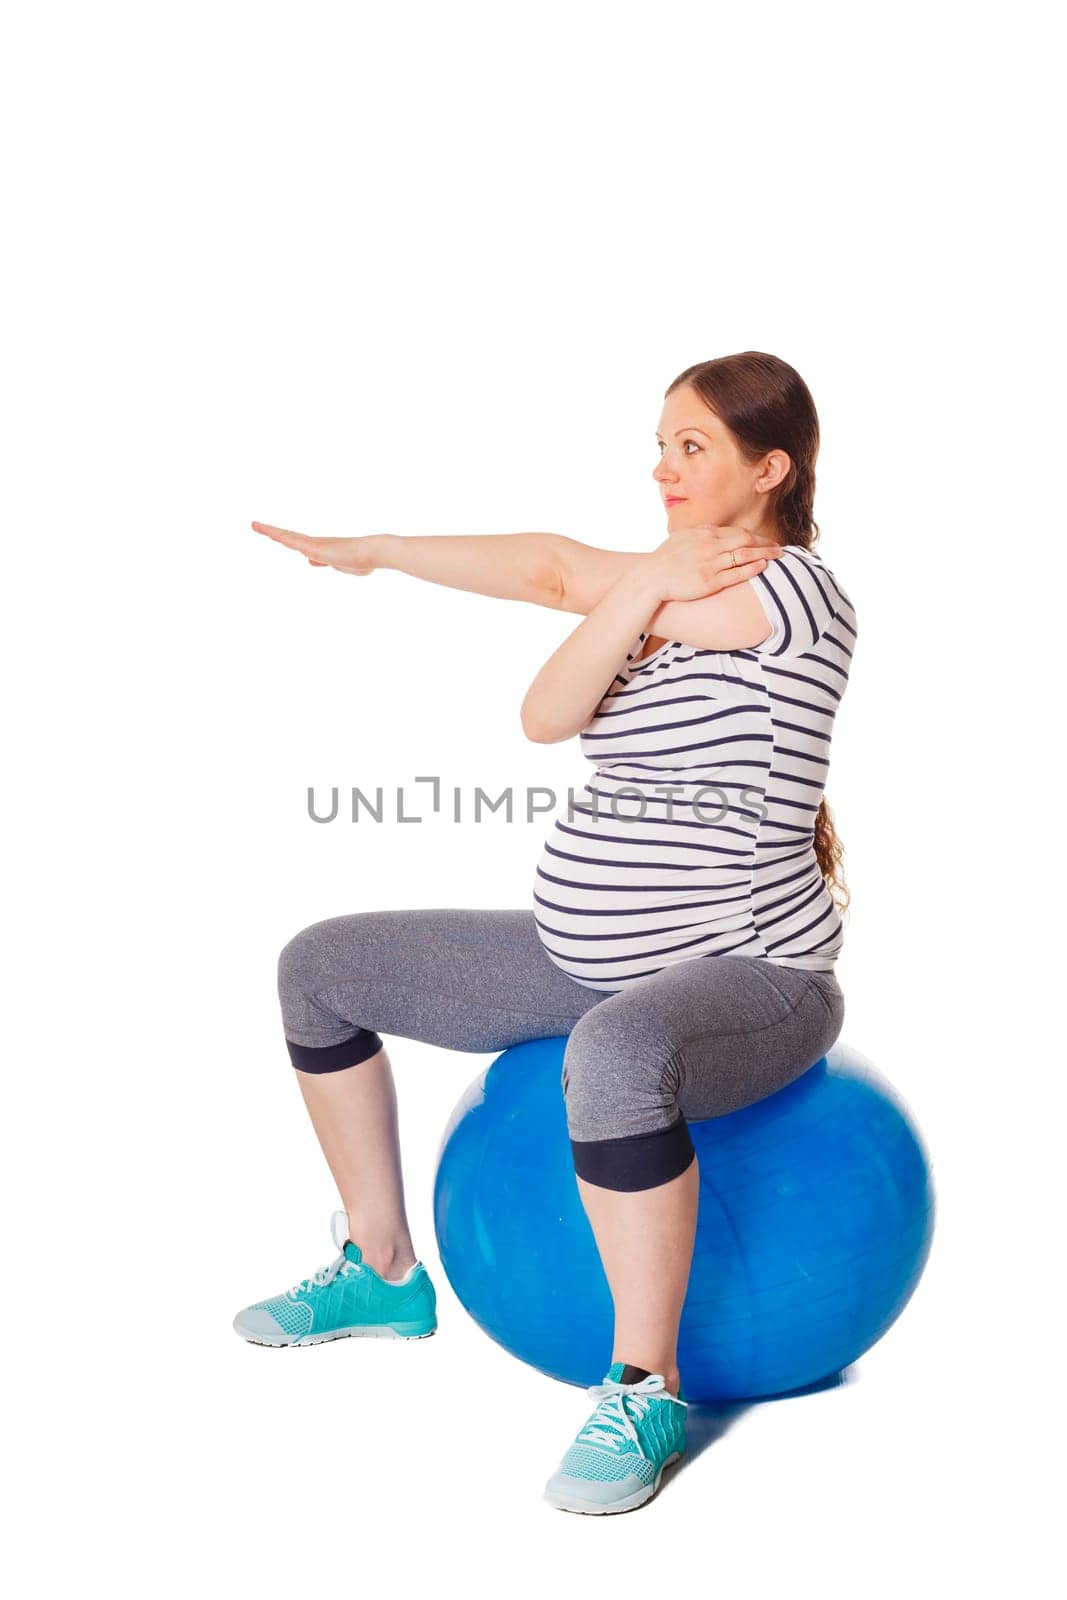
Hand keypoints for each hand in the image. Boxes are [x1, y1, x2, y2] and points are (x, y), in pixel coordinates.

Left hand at [251, 521, 382, 574]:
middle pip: (288, 536)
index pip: (296, 542)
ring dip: (271, 532)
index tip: (272, 534)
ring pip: (288, 537)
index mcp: (319, 548)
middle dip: (272, 531)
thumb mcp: (341, 565)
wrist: (374, 552)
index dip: (284, 538)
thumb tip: (309, 560)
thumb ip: (326, 562)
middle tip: (255, 525)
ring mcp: (315, 545)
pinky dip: (282, 537)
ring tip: (254, 526)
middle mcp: (315, 543)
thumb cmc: (363, 561)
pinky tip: (271, 534)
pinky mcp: (317, 548)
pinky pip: (295, 542)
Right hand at [645, 524, 784, 603]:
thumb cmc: (665, 559)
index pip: (736, 532)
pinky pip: (735, 573)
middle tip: (779, 547)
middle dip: (764, 543)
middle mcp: (710, 546)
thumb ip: (701, 532)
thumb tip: (716, 529)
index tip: (765, 540)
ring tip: (778, 555)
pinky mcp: (709, 581)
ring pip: (743, 555)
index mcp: (704, 534)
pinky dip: (751, 568)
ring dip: (763, 553)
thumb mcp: (683, 537)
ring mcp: (710, 563)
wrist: (651, 577)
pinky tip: (763, 566)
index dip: (754, 536)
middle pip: (745, 540)